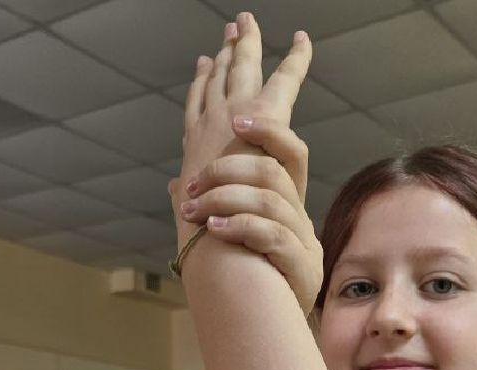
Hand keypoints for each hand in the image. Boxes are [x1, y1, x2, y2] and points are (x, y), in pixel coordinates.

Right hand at [173, 13, 312, 242]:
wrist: (221, 239)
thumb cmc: (209, 237)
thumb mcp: (191, 211)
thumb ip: (183, 196)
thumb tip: (174, 190)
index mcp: (197, 150)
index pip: (197, 109)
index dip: (201, 86)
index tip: (203, 66)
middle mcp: (210, 126)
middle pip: (217, 81)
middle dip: (224, 55)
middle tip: (230, 30)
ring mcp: (232, 116)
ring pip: (242, 69)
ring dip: (246, 44)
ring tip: (247, 22)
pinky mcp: (261, 115)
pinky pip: (285, 78)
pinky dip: (295, 59)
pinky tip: (302, 40)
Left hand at [180, 117, 322, 312]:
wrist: (271, 333)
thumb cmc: (247, 283)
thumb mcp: (232, 239)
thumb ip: (211, 207)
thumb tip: (175, 184)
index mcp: (287, 204)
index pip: (291, 150)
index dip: (268, 129)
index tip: (236, 120)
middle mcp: (301, 218)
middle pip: (273, 171)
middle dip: (226, 170)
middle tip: (193, 185)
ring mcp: (306, 243)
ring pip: (270, 200)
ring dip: (224, 199)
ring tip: (194, 213)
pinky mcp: (304, 268)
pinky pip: (273, 235)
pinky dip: (240, 226)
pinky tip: (215, 229)